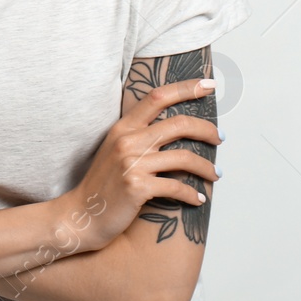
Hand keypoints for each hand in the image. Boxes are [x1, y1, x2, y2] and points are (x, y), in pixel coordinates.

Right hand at [60, 77, 222, 252]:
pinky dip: (192, 194)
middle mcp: (128, 141)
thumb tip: (175, 128)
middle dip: (206, 130)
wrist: (80, 215)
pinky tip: (198, 198)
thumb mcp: (115, 150)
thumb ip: (139, 136)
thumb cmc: (103, 185)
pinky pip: (176, 186)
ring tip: (215, 174)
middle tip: (220, 138)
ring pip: (184, 157)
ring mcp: (132, 163)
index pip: (157, 97)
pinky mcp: (137, 187)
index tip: (209, 85)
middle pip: (179, 124)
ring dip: (206, 167)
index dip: (186, 88)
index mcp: (123, 128)